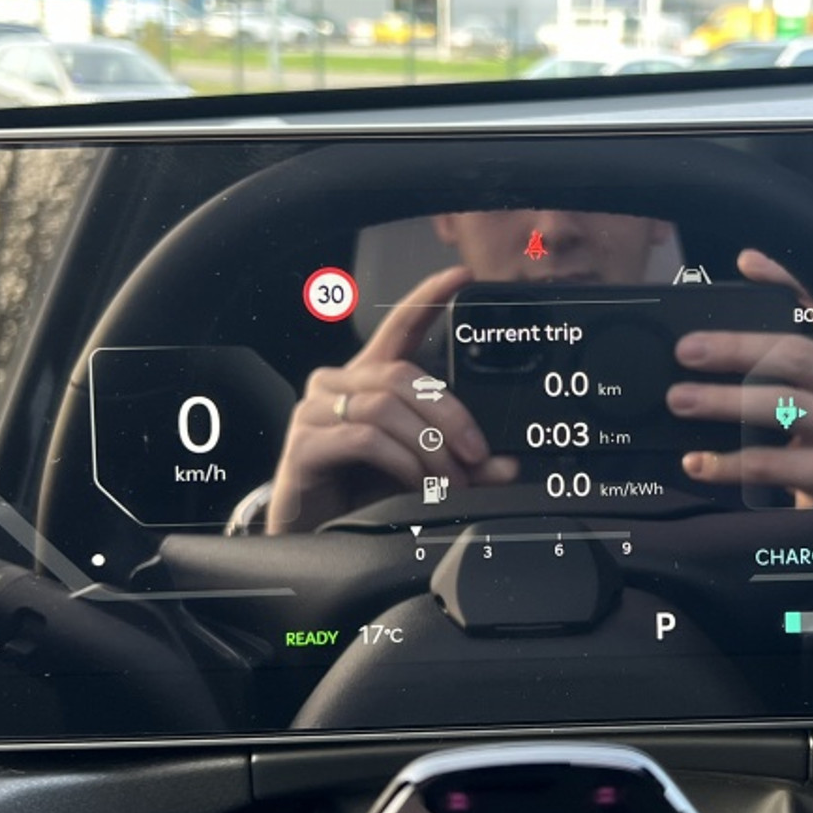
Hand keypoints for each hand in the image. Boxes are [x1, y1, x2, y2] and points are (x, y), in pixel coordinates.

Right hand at [266, 265, 515, 532]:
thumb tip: (508, 466)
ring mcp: (316, 411)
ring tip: (447, 480)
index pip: (399, 325)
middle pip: (402, 375)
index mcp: (369, 380)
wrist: (310, 535)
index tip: (461, 276)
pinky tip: (414, 485)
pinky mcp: (303, 444)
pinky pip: (364, 438)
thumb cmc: (360, 494)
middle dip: (449, 417)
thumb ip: (462, 466)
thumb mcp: (420, 474)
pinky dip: (400, 462)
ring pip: (385, 407)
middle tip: (476, 457)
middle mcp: (338, 385)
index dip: (428, 296)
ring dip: (428, 446)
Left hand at [665, 248, 812, 507]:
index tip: (746, 264)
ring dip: (726, 402)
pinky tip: (697, 462)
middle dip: (738, 350)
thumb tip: (744, 280)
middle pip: (799, 358)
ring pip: (787, 407)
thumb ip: (780, 366)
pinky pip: (774, 465)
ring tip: (681, 400)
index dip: (789, 284)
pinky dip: (729, 463)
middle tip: (687, 352)